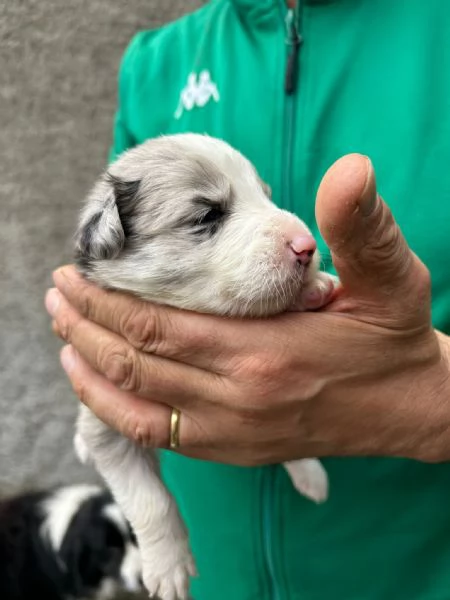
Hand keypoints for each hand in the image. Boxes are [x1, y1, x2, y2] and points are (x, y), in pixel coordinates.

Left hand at [45, 154, 449, 464]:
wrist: (409, 406)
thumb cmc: (394, 338)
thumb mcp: (391, 278)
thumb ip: (363, 227)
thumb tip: (351, 168)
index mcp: (265, 352)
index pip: (159, 327)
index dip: (107, 301)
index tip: (76, 272)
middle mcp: (238, 400)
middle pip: (135, 363)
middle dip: (84, 326)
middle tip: (58, 294)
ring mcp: (232, 434)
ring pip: (136, 405)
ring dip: (90, 369)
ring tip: (63, 333)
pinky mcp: (234, 452)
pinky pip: (158, 436)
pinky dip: (117, 411)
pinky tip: (98, 387)